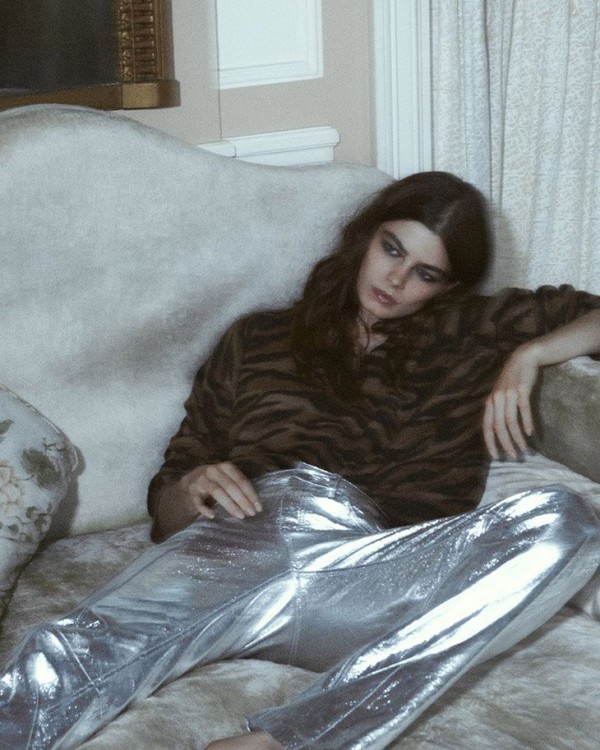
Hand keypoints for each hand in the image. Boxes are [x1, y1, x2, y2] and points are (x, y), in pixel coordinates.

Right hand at [173, 462, 261, 520]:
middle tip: (251, 513)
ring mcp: (201, 480)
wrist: (190, 483)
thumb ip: (237, 487)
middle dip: (243, 500)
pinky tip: (212, 515)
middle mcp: (213, 470)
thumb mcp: (226, 480)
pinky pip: (198, 501)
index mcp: (225, 467)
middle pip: (230, 486)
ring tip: (240, 516)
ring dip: (230, 504)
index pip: (241, 480)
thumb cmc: (214, 483)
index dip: (251, 494)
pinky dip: (205, 508)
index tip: (258, 507)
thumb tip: (254, 504)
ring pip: (217, 492)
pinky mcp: (191, 491)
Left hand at [483, 345, 540, 459]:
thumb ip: (499, 410)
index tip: (495, 456)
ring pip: (510, 421)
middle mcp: (496, 399)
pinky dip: (527, 422)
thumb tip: (500, 431)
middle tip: (513, 456)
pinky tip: (530, 432)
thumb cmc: (512, 380)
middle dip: (505, 443)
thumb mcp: (501, 395)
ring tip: (524, 448)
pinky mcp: (521, 390)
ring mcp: (508, 394)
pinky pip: (523, 409)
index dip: (490, 442)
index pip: (486, 427)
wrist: (523, 358)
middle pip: (498, 426)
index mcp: (490, 403)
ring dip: (517, 437)